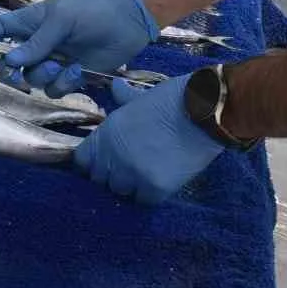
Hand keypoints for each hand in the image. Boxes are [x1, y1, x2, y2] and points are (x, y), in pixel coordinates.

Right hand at [0, 0, 158, 96]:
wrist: (129, 21)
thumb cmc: (93, 11)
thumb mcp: (62, 20)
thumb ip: (36, 42)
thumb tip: (10, 60)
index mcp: (32, 22)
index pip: (1, 29)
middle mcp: (39, 43)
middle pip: (12, 63)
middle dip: (13, 70)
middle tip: (16, 73)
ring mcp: (55, 60)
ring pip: (33, 79)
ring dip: (43, 75)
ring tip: (61, 63)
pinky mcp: (71, 76)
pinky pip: (55, 89)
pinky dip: (64, 83)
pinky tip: (79, 69)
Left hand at [73, 74, 224, 204]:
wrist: (204, 112)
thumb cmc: (173, 99)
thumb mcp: (141, 96)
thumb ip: (122, 97)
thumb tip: (115, 86)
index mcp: (107, 132)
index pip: (82, 160)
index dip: (93, 161)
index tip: (104, 160)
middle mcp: (113, 155)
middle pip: (100, 179)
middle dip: (112, 173)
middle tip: (129, 167)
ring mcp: (133, 174)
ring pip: (121, 191)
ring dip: (131, 185)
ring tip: (146, 174)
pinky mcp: (154, 189)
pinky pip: (143, 200)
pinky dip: (150, 194)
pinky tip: (160, 181)